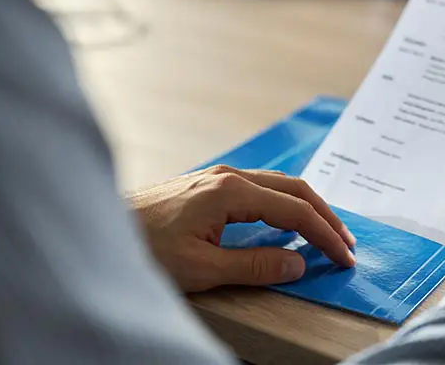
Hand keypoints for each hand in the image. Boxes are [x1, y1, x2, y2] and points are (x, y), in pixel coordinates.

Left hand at [128, 166, 355, 292]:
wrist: (97, 228)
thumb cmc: (142, 250)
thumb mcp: (201, 268)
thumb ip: (253, 265)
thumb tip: (297, 263)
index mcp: (231, 191)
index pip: (296, 211)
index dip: (325, 235)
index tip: (344, 257)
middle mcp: (229, 176)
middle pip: (294, 189)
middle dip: (325, 216)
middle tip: (346, 244)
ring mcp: (217, 177)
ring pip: (278, 184)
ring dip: (306, 208)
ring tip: (324, 232)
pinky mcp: (207, 184)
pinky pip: (260, 188)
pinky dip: (284, 203)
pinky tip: (285, 221)